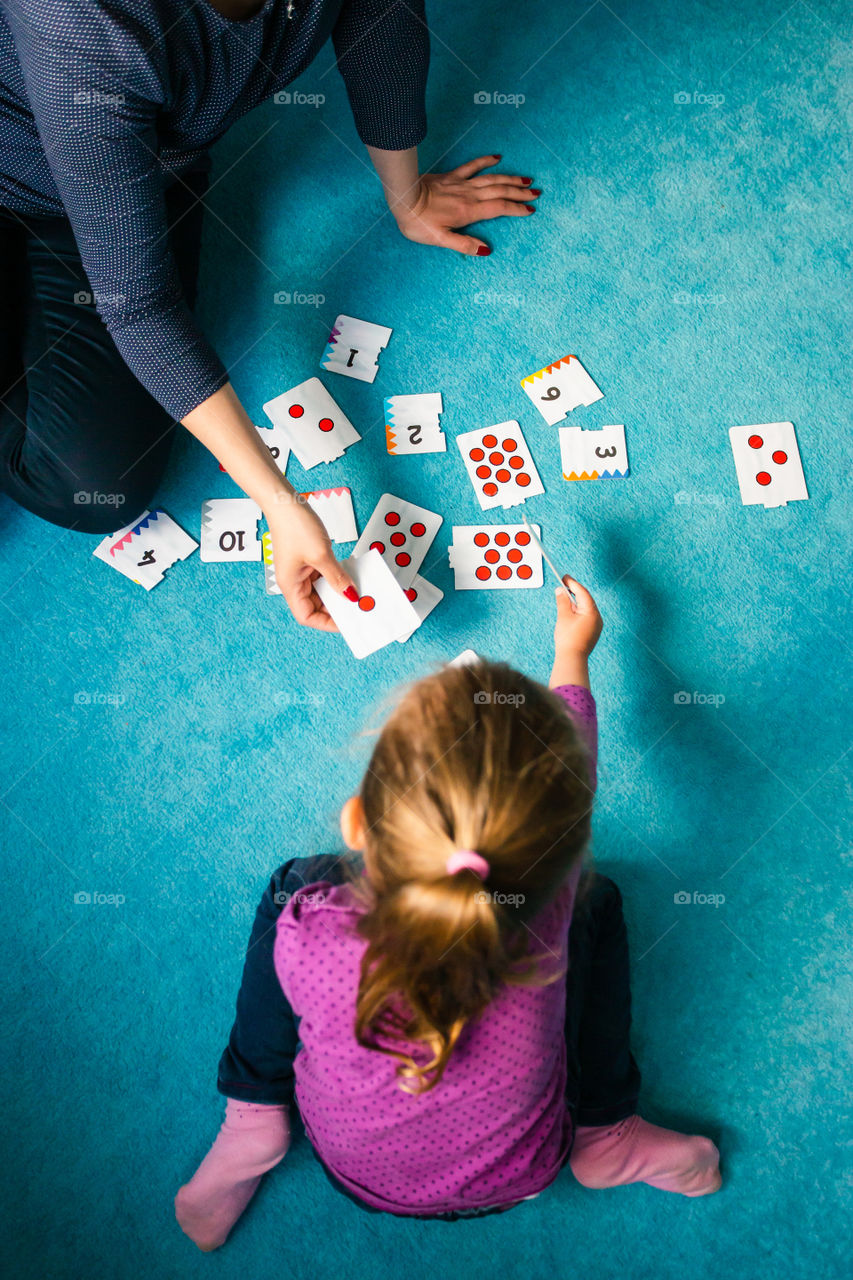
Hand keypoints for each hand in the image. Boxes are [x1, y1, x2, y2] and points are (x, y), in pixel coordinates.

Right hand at [266, 495, 355, 631]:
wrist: (285, 502)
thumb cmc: (294, 526)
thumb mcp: (321, 555)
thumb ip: (337, 578)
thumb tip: (350, 595)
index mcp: (290, 586)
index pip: (307, 616)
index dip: (326, 622)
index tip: (345, 622)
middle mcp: (294, 582)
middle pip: (316, 606)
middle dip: (335, 608)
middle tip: (356, 607)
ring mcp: (301, 572)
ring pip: (322, 592)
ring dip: (338, 592)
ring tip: (355, 592)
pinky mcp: (308, 562)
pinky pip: (324, 577)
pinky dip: (336, 579)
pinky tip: (349, 576)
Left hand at [392, 155, 538, 254]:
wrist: (403, 198)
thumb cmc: (419, 222)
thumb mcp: (441, 240)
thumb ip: (464, 245)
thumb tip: (486, 250)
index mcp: (469, 211)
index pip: (499, 208)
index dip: (516, 209)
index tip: (531, 209)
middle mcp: (469, 195)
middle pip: (500, 192)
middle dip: (519, 193)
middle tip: (536, 193)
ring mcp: (461, 184)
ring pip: (491, 179)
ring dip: (510, 179)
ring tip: (526, 180)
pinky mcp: (452, 177)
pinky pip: (472, 166)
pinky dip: (486, 161)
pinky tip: (497, 157)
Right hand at [550, 576, 602, 690]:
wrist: (572, 658)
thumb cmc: (568, 638)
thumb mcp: (563, 616)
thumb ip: (562, 601)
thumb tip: (560, 590)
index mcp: (591, 611)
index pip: (582, 592)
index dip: (573, 583)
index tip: (564, 577)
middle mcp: (597, 617)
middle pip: (586, 599)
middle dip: (574, 591)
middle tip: (564, 584)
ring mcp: (596, 625)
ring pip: (586, 608)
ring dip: (576, 601)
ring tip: (565, 596)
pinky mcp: (593, 631)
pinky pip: (586, 616)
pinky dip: (578, 611)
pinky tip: (571, 611)